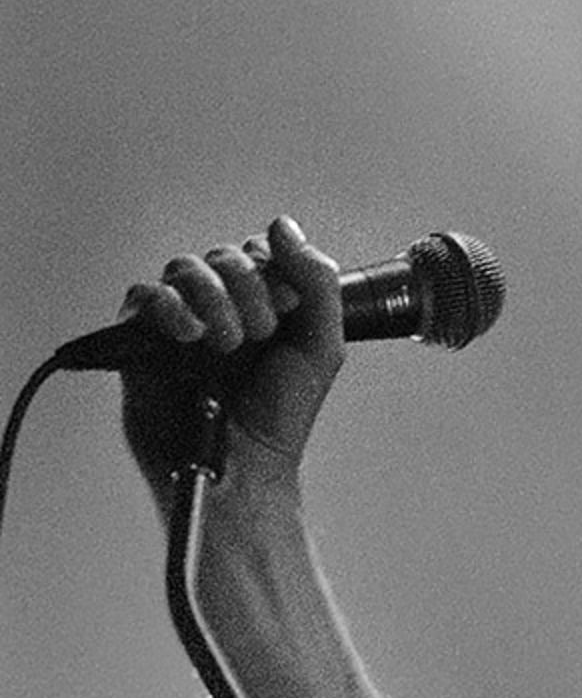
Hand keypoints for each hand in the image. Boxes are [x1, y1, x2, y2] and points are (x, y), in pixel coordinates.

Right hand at [118, 215, 344, 515]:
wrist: (242, 471)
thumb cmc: (278, 421)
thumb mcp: (321, 348)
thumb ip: (317, 282)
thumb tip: (283, 226)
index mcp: (266, 306)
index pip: (260, 254)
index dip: (274, 270)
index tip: (287, 306)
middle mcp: (222, 309)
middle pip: (223, 257)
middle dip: (246, 288)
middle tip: (259, 333)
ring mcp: (182, 322)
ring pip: (184, 269)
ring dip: (212, 298)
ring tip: (227, 344)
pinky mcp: (143, 341)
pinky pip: (143, 296)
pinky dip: (167, 305)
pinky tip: (188, 334)